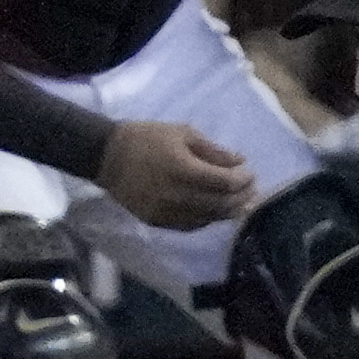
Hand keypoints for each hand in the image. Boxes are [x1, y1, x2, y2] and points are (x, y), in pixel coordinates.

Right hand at [98, 123, 254, 231]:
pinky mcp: (155, 221)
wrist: (107, 158)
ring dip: (227, 212)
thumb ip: (213, 150)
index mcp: (181, 168)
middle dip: (240, 198)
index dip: (243, 180)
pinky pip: (188, 225)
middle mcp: (174, 195)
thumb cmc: (147, 139)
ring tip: (239, 204)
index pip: (224, 182)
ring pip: (206, 218)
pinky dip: (206, 219)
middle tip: (252, 191)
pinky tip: (213, 211)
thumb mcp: (183, 133)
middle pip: (219, 204)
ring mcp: (164, 211)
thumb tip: (240, 162)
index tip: (250, 174)